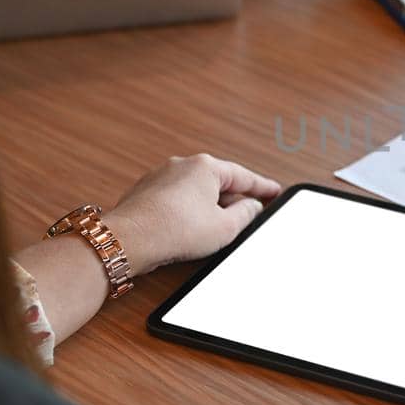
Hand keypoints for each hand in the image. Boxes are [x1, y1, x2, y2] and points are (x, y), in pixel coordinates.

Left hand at [108, 154, 282, 273]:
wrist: (130, 239)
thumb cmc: (173, 230)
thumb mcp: (225, 227)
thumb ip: (246, 214)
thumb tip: (251, 206)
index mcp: (205, 166)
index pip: (243, 176)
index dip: (262, 187)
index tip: (274, 192)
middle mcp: (182, 165)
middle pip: (218, 182)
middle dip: (232, 200)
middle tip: (247, 216)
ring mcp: (161, 177)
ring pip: (195, 191)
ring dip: (208, 208)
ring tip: (214, 229)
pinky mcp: (146, 192)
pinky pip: (176, 199)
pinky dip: (187, 211)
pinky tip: (188, 229)